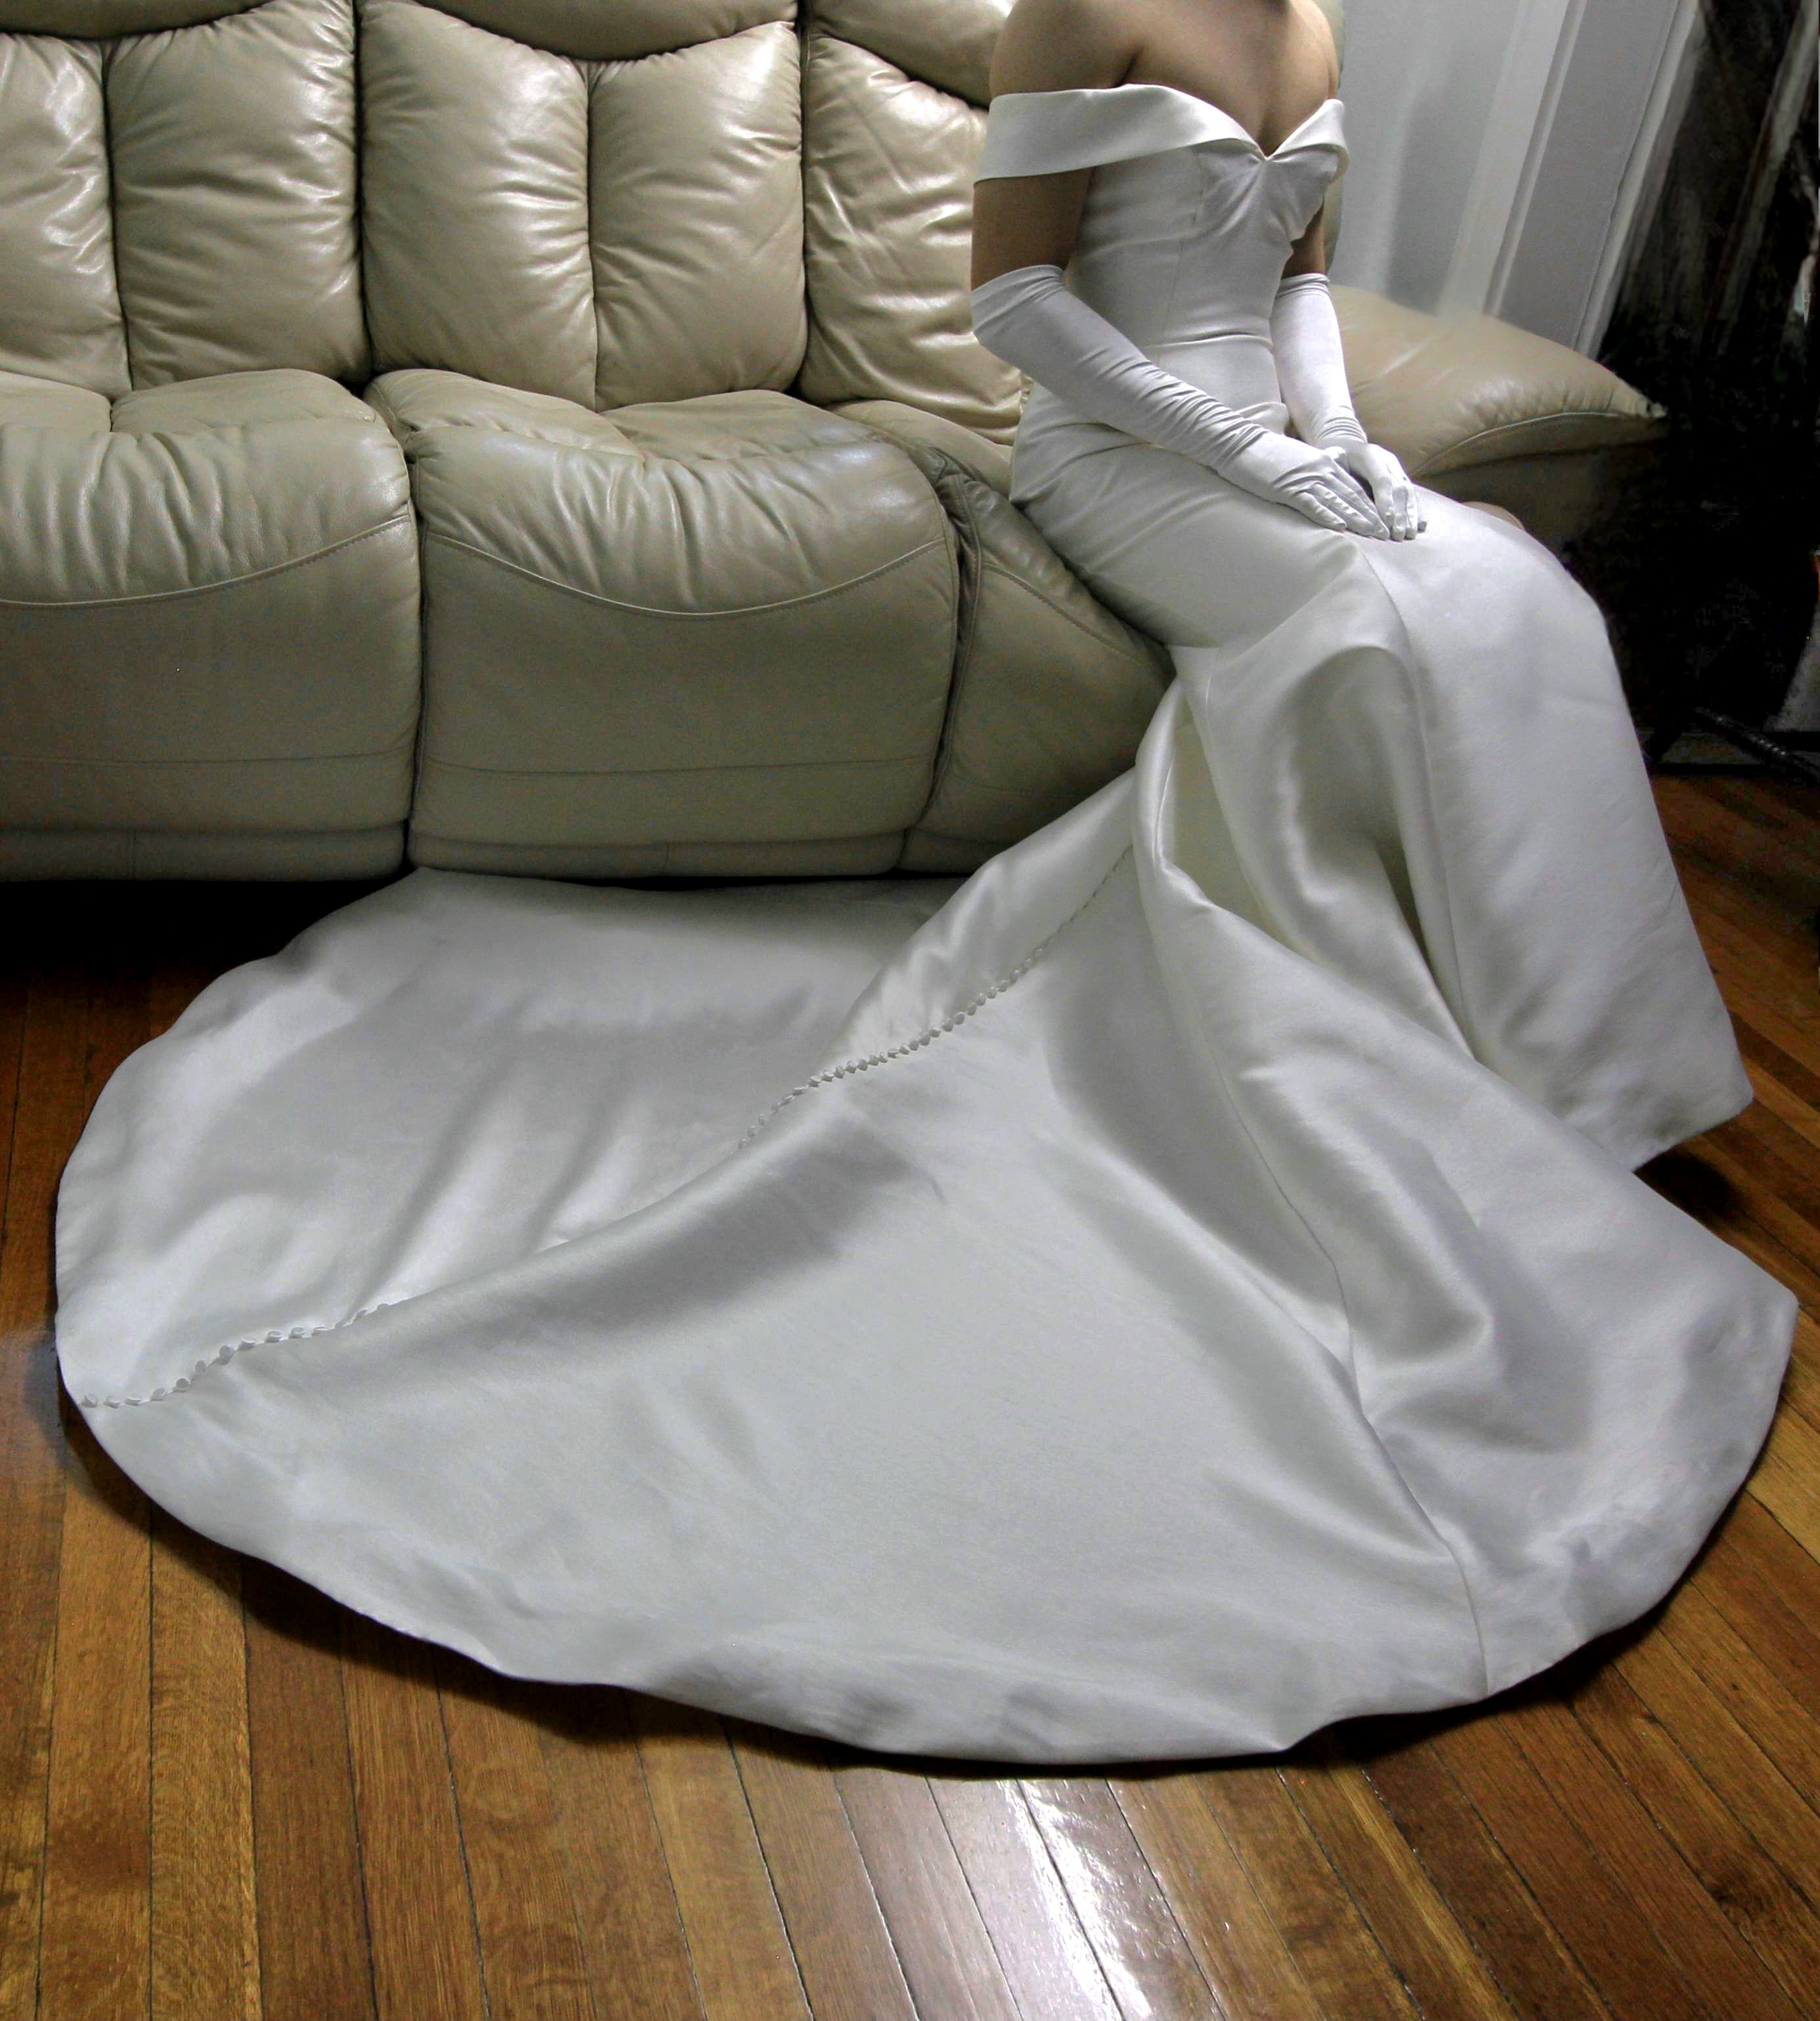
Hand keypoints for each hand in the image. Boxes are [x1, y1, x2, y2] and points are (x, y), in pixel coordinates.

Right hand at [1218, 430, 1392, 537]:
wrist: (1241, 443)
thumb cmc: (1266, 452)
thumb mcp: (1298, 457)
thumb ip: (1316, 465)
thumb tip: (1329, 472)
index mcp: (1324, 463)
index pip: (1353, 487)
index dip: (1370, 506)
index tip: (1382, 521)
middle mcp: (1320, 470)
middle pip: (1351, 496)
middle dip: (1370, 516)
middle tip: (1386, 534)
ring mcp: (1305, 479)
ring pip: (1337, 501)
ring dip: (1356, 519)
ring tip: (1372, 534)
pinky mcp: (1287, 488)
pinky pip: (1311, 504)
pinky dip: (1327, 516)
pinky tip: (1340, 527)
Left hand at [1330, 440, 1423, 539]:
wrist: (1349, 446)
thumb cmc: (1337, 457)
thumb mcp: (1332, 459)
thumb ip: (1335, 470)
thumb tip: (1333, 485)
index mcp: (1370, 455)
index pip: (1382, 479)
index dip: (1385, 500)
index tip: (1387, 520)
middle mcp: (1388, 461)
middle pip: (1398, 488)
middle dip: (1399, 513)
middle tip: (1397, 535)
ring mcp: (1397, 468)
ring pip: (1408, 491)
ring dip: (1410, 515)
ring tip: (1410, 534)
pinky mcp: (1402, 477)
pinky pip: (1413, 493)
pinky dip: (1417, 510)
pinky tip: (1421, 525)